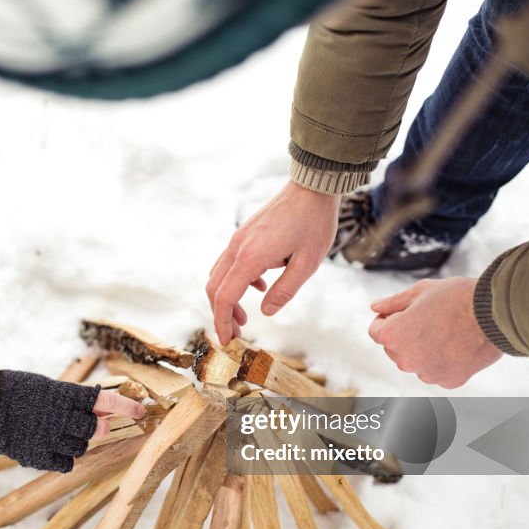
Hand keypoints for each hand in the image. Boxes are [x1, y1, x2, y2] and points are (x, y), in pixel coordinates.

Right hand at [0, 371, 144, 471]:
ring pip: (81, 448)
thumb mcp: (47, 387)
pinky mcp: (38, 457)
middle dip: (96, 428)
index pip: (104, 401)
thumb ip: (74, 401)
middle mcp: (59, 417)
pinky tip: (53, 447)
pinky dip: (64, 458)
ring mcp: (48, 439)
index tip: (142, 413)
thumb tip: (102, 413)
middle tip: (90, 424)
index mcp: (63, 394)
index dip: (126, 408)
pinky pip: (65, 464)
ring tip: (60, 433)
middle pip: (94, 430)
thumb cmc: (16, 391)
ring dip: (78, 442)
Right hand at [206, 180, 339, 344]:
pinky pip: (229, 263)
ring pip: (218, 275)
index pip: (225, 296)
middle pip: (214, 288)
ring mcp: (238, 239)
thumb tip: (266, 311)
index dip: (222, 321)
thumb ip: (284, 291)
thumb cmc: (314, 223)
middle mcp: (238, 248)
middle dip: (221, 314)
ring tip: (244, 316)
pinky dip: (235, 282)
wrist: (311, 187)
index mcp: (251, 257)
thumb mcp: (307, 264)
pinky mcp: (243, 235)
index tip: (228, 340)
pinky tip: (258, 287)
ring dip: (226, 299)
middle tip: (236, 333)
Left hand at [368, 277, 501, 387]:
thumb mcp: (420, 292)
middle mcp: (405, 360)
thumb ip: (393, 303)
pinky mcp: (449, 381)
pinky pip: (438, 371)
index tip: (405, 312)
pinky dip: (444, 361)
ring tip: (448, 331)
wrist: (496, 314)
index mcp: (392, 336)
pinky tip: (458, 345)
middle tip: (431, 319)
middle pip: (396, 348)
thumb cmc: (457, 298)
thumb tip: (376, 307)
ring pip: (417, 361)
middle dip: (406, 334)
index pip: (376, 330)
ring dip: (424, 350)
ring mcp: (427, 374)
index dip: (388, 318)